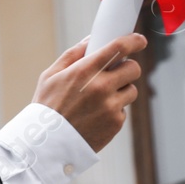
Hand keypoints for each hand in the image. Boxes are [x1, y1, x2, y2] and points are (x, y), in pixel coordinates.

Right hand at [31, 32, 148, 151]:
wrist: (46, 143)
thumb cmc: (46, 107)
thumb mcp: (50, 76)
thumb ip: (72, 55)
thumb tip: (91, 40)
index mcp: (85, 71)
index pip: (119, 47)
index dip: (134, 41)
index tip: (139, 41)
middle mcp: (101, 87)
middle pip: (133, 69)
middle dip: (127, 69)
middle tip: (116, 73)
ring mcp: (111, 106)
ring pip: (131, 90)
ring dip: (121, 91)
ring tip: (100, 99)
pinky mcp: (116, 123)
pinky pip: (123, 110)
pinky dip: (113, 110)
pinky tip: (95, 116)